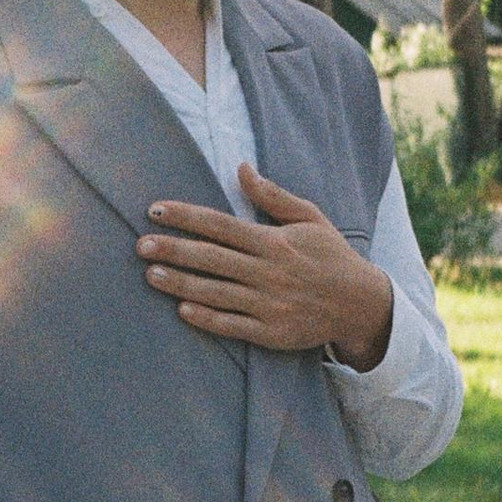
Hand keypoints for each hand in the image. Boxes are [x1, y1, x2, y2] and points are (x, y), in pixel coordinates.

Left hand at [137, 164, 395, 369]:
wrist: (361, 305)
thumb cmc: (331, 256)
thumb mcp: (310, 218)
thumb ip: (273, 196)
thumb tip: (241, 168)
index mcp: (274, 241)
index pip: (221, 225)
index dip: (186, 217)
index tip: (155, 210)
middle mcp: (268, 272)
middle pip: (211, 258)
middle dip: (173, 250)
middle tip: (140, 244)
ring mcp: (268, 304)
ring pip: (215, 292)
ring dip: (180, 284)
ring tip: (150, 275)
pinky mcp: (271, 333)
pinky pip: (232, 326)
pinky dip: (206, 318)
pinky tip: (181, 310)